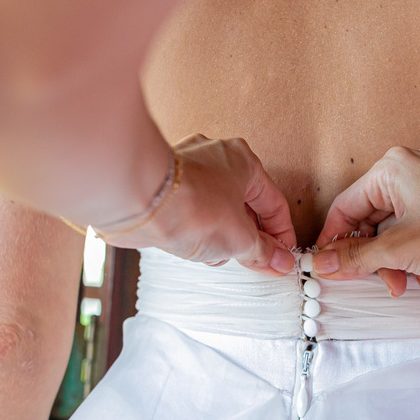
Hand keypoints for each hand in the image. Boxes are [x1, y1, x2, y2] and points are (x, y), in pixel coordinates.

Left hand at [98, 135, 296, 272]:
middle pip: (244, 205)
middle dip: (250, 238)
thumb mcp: (240, 238)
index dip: (281, 235)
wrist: (137, 200)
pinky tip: (194, 247)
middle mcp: (215, 158)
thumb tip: (278, 261)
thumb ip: (263, 251)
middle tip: (255, 262)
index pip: (273, 203)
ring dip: (222, 236)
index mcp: (243, 160)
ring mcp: (186, 169)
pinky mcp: (164, 186)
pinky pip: (191, 212)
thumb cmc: (189, 204)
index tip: (281, 257)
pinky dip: (197, 230)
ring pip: (217, 209)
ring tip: (218, 254)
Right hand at [312, 146, 419, 295]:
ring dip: (396, 260)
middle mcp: (412, 167)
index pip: (346, 206)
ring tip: (406, 284)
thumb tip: (323, 264)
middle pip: (371, 218)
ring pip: (396, 226)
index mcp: (393, 168)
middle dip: (374, 257)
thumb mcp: (400, 251)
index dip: (334, 241)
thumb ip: (356, 257)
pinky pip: (418, 226)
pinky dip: (416, 252)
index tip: (327, 267)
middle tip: (377, 282)